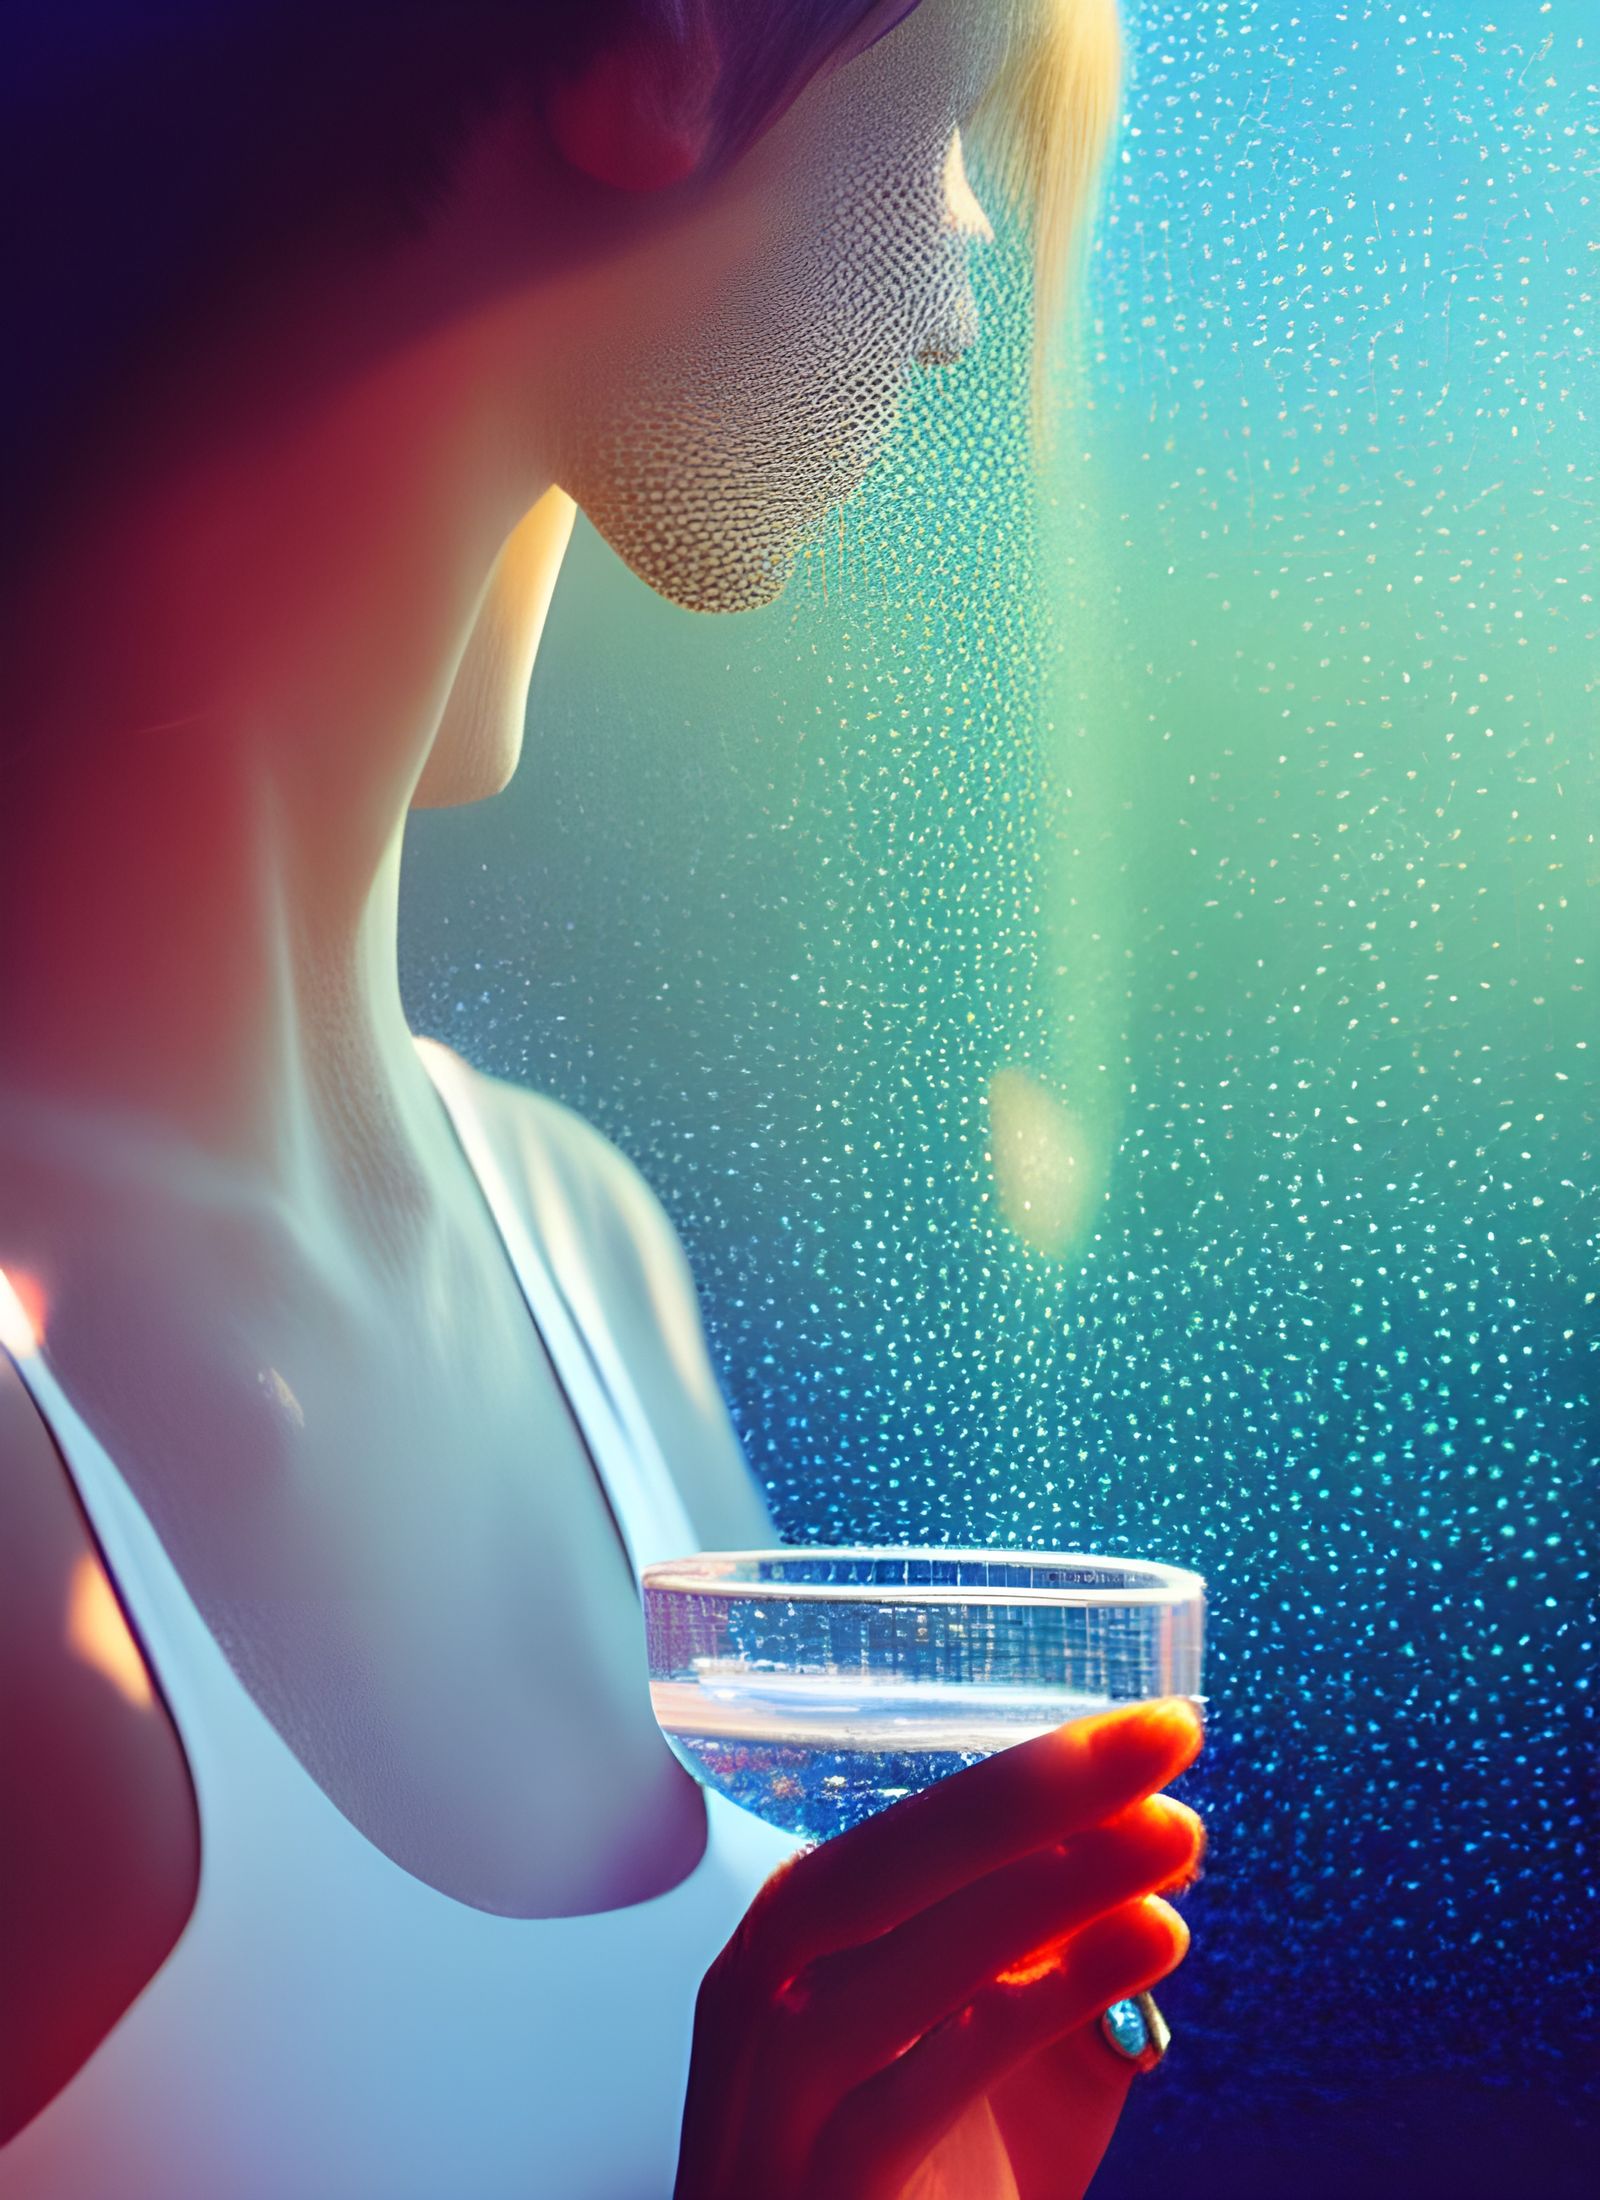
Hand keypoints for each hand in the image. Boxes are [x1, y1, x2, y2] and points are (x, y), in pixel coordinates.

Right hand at [674, 1698, 1202, 2199]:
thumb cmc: (909, 2192)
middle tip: (1163, 1736)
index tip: (1149, 1727)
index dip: (1025, 1774)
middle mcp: (759, 2012)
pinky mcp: (821, 2195)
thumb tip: (1154, 1844)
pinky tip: (1133, 1954)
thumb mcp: (992, 2060)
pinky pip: (919, 2091)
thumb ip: (1054, 1963)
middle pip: (877, 1871)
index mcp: (787, 1954)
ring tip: (1173, 1839)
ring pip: (899, 1968)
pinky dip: (1030, 2008)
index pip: (898, 1836)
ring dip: (1046, 1887)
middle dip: (1028, 1790)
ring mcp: (775, 2110)